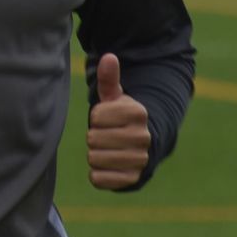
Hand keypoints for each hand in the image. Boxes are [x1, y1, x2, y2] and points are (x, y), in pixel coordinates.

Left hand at [87, 53, 150, 189]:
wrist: (143, 147)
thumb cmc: (122, 118)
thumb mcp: (115, 97)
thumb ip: (109, 78)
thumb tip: (108, 56)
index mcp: (138, 113)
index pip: (96, 116)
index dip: (97, 117)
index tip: (108, 119)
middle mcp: (143, 137)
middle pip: (93, 138)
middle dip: (95, 137)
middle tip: (107, 136)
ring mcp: (140, 160)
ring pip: (94, 158)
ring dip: (95, 154)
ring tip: (108, 149)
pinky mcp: (132, 180)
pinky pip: (97, 178)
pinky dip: (97, 173)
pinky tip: (108, 165)